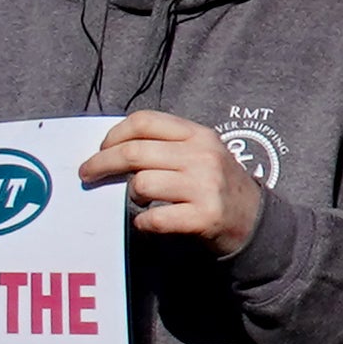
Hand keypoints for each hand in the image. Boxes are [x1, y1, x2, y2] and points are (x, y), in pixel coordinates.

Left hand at [84, 112, 263, 256]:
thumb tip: (111, 149)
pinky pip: (154, 218)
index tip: (101, 149)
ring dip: (130, 195)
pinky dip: (143, 222)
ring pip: (142, 184)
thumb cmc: (216, 185)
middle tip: (87, 175)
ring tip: (138, 200)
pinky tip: (148, 222)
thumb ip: (165, 146)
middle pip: (134, 152)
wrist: (255, 220)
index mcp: (198, 135)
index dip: (114, 134)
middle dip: (101, 164)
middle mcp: (202, 156)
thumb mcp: (200, 153)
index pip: (145, 121)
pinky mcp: (204, 217)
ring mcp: (205, 187)